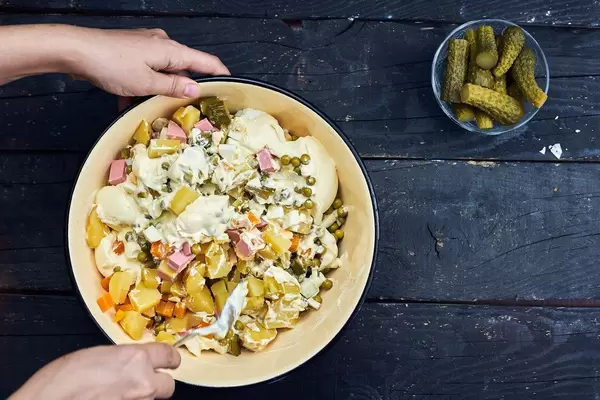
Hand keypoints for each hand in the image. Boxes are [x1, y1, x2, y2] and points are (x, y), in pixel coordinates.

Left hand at [0, 25, 228, 97]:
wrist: (74, 50)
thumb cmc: (112, 64)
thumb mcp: (146, 82)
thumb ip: (173, 86)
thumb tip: (195, 87)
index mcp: (171, 50)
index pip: (206, 61)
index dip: (220, 73)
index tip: (231, 85)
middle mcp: (161, 44)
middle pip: (183, 68)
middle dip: (183, 89)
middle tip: (188, 109)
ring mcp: (145, 46)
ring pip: (161, 72)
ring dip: (158, 91)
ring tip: (151, 110)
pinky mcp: (130, 51)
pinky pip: (145, 71)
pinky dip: (141, 86)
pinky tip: (128, 102)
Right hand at [10, 343, 181, 399]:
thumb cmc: (62, 381)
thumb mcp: (97, 355)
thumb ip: (123, 359)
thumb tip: (131, 363)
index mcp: (135, 359)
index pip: (169, 355)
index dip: (169, 358)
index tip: (168, 360)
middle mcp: (144, 382)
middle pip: (168, 385)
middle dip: (157, 383)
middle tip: (143, 382)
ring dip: (141, 397)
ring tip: (117, 394)